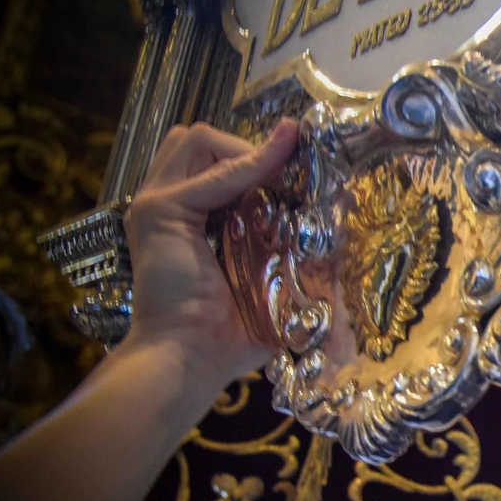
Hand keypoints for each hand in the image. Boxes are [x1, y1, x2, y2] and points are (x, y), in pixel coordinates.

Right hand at [120, 120, 296, 385]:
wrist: (189, 360)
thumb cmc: (229, 335)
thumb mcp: (268, 282)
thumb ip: (291, 253)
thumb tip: (345, 236)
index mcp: (186, 219)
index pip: (212, 160)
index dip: (254, 156)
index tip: (300, 164)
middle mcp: (166, 205)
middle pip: (199, 141)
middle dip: (245, 148)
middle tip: (286, 178)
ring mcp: (156, 205)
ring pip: (197, 140)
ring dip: (245, 150)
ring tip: (279, 177)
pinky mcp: (160, 212)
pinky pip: (214, 173)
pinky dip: (252, 163)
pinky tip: (283, 161)